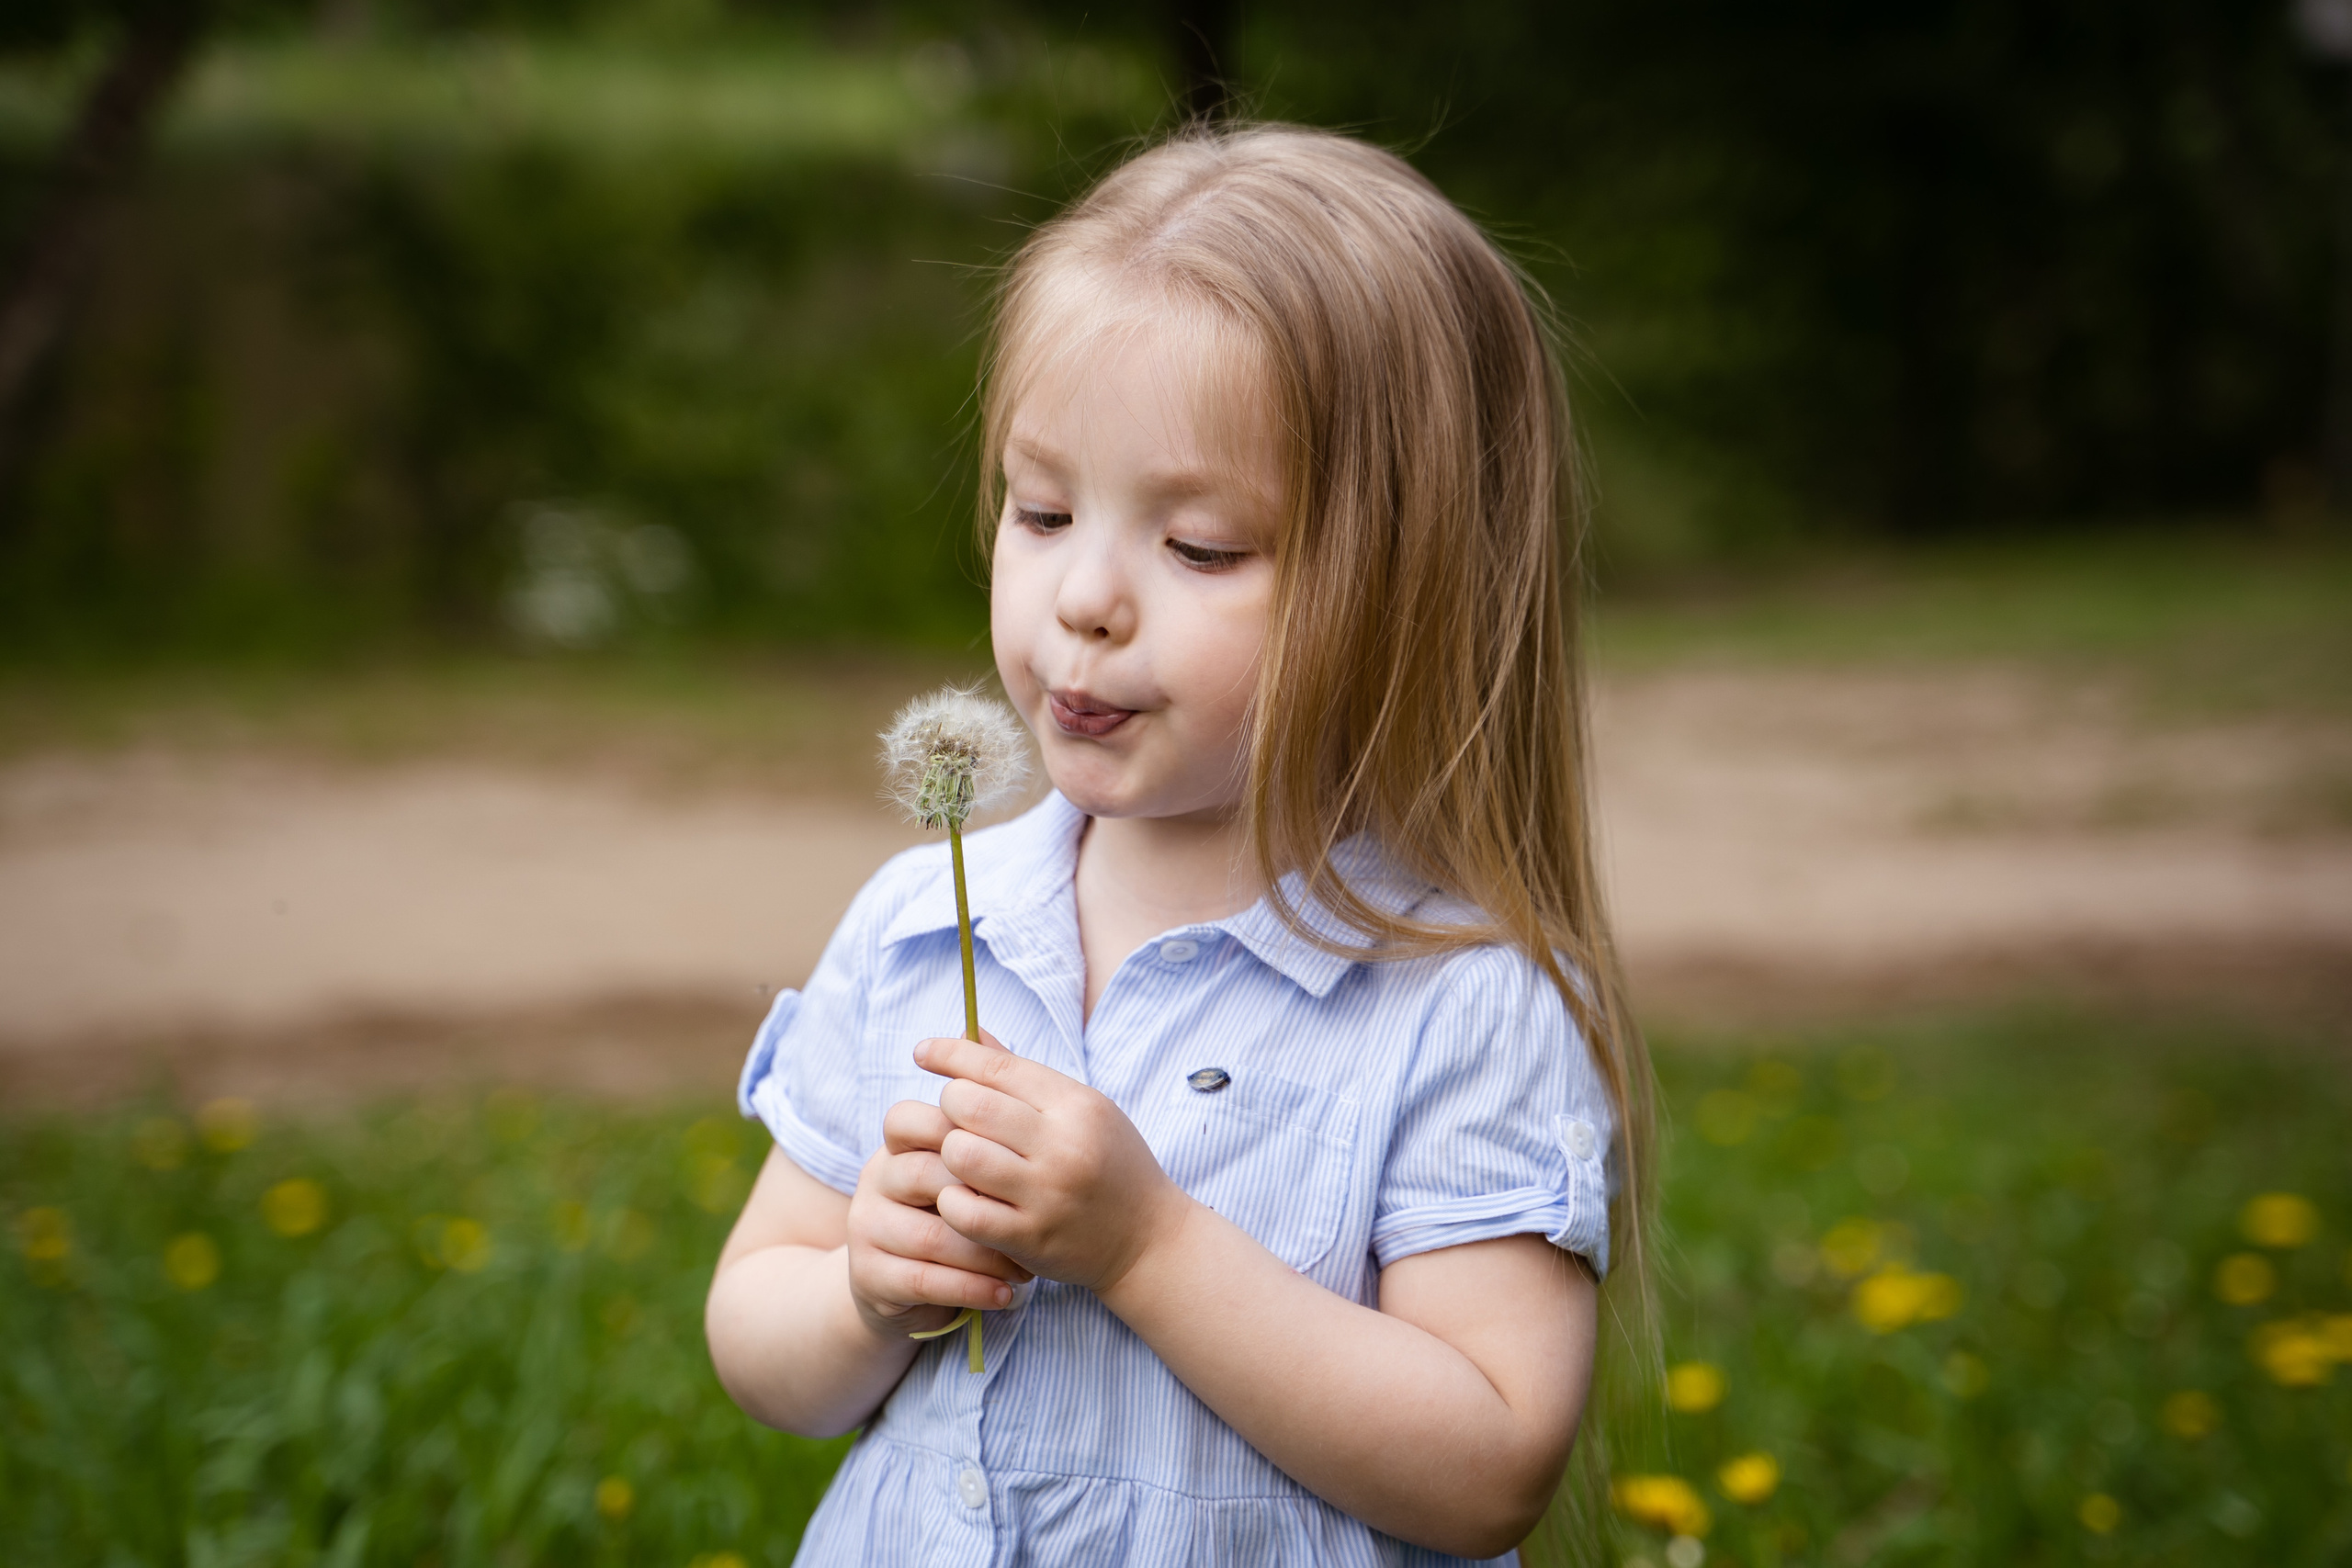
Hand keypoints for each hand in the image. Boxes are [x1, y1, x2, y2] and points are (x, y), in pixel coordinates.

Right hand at [844, 1097, 1032, 1338]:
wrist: (904, 1287)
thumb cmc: (952, 1218)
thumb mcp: (964, 1172)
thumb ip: (980, 1125)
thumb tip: (993, 1043)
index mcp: (899, 1146)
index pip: (910, 1118)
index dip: (961, 1133)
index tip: (1016, 1160)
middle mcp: (876, 1180)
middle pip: (927, 1174)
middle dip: (987, 1199)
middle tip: (1034, 1220)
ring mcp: (866, 1228)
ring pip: (931, 1234)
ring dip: (986, 1254)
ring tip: (1026, 1268)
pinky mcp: (870, 1276)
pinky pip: (925, 1280)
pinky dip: (972, 1289)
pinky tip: (1006, 1295)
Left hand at [916, 1030, 1190, 1293]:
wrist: (1150, 1241)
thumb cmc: (1112, 1166)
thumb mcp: (1085, 1109)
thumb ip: (1023, 1077)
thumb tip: (969, 1033)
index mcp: (1077, 1105)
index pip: (997, 1066)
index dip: (951, 1053)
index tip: (923, 1052)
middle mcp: (1062, 1145)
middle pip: (970, 1105)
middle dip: (950, 1106)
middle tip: (957, 1119)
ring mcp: (1046, 1194)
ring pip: (960, 1154)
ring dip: (950, 1154)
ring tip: (963, 1161)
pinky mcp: (1030, 1237)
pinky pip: (963, 1210)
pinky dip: (952, 1201)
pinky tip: (966, 1198)